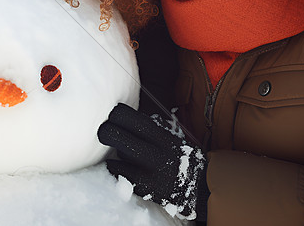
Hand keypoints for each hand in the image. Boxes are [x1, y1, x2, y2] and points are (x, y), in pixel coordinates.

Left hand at [98, 103, 207, 220]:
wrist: (198, 188)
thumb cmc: (176, 157)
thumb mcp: (168, 138)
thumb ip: (147, 128)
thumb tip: (118, 114)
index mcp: (161, 136)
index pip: (125, 115)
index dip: (116, 114)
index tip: (115, 117)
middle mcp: (154, 153)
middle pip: (112, 134)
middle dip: (105, 131)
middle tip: (106, 132)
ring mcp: (147, 173)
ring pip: (116, 154)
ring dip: (116, 152)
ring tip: (126, 153)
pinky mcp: (142, 189)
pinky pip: (117, 173)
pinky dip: (116, 168)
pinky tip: (124, 167)